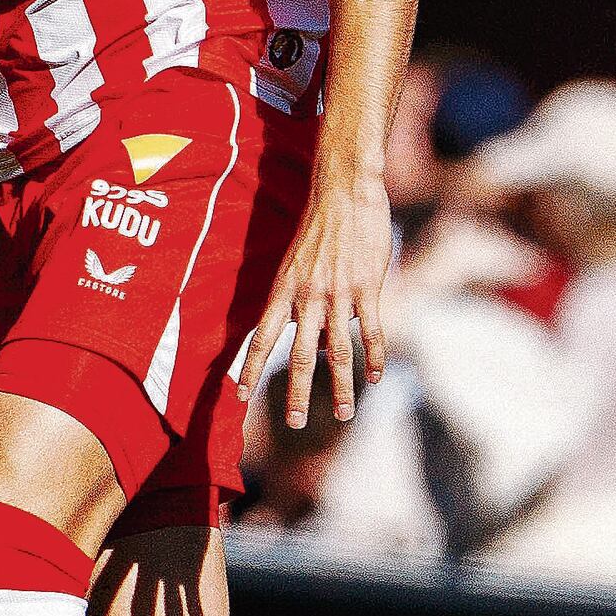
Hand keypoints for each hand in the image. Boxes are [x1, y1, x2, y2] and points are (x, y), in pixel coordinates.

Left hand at [247, 178, 395, 424]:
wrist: (344, 192)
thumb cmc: (319, 229)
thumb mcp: (296, 266)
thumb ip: (300, 305)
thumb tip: (314, 347)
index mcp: (283, 291)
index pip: (260, 338)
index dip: (249, 368)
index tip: (239, 396)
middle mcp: (306, 297)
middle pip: (297, 355)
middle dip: (294, 393)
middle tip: (293, 423)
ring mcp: (338, 295)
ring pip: (336, 353)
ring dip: (340, 388)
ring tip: (342, 415)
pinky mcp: (367, 289)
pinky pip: (371, 331)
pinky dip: (374, 357)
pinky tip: (376, 377)